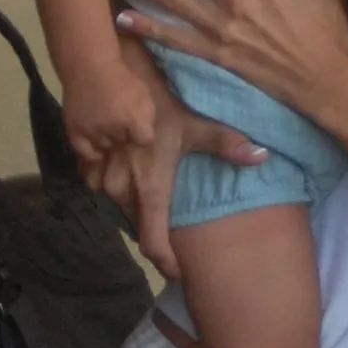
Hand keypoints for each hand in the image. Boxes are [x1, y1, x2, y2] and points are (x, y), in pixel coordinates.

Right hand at [62, 60, 162, 174]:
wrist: (89, 66)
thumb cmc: (120, 78)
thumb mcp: (143, 92)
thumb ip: (148, 115)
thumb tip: (146, 135)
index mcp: (132, 117)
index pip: (145, 140)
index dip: (144, 135)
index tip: (141, 129)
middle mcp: (112, 128)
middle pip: (124, 143)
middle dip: (126, 136)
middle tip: (122, 125)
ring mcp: (92, 130)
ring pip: (105, 147)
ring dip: (109, 141)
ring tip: (108, 130)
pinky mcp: (74, 130)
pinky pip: (84, 152)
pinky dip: (92, 152)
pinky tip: (97, 148)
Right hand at [84, 35, 267, 275]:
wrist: (108, 74)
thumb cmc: (156, 100)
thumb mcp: (195, 123)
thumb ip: (227, 144)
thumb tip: (263, 157)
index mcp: (149, 189)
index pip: (154, 244)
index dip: (167, 264)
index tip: (181, 274)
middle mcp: (120, 191)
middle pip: (138, 222)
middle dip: (155, 226)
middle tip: (175, 223)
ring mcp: (97, 178)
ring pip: (120, 204)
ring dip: (136, 202)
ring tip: (154, 190)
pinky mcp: (84, 162)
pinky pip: (102, 184)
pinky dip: (117, 183)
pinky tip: (130, 166)